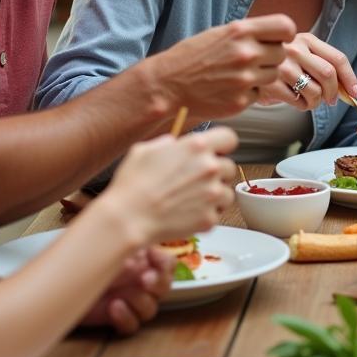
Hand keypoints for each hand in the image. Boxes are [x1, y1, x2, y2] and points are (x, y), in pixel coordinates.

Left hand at [79, 247, 173, 335]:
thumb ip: (130, 250)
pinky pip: (133, 325)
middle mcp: (141, 282)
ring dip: (138, 300)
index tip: (153, 258)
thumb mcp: (111, 249)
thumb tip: (140, 259)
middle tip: (146, 279)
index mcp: (144, 261)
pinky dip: (126, 317)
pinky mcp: (119, 319)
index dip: (165, 264)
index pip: (168, 264)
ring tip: (122, 294)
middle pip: (164, 287)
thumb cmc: (87, 259)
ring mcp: (131, 301)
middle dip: (157, 283)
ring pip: (150, 308)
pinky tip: (114, 307)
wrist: (62, 283)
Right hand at [103, 126, 237, 244]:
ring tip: (192, 200)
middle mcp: (210, 168)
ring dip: (214, 195)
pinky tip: (188, 214)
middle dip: (216, 173)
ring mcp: (212, 194)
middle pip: (229, 167)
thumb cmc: (132, 183)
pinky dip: (205, 215)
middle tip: (196, 181)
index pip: (229, 138)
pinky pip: (217, 215)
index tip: (216, 152)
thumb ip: (167, 143)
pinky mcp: (209, 218)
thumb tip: (175, 144)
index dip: (222, 145)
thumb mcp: (145, 150)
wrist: (128, 218)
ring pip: (227, 192)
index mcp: (197, 146)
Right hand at [146, 14, 295, 118]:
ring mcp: (245, 79)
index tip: (279, 39)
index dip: (285, 34)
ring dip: (261, 75)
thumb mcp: (219, 33)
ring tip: (238, 74)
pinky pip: (259, 94)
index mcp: (240, 31)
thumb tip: (278, 35)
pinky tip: (229, 88)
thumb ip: (249, 33)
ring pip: (273, 76)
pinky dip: (249, 92)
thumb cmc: (192, 56)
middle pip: (281, 54)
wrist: (167, 84)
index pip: (285, 27)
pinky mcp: (241, 101)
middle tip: (251, 60)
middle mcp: (246, 53)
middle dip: (270, 57)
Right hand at [257, 33, 356, 109]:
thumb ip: (321, 63)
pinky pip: (299, 102)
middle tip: (330, 100)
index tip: (355, 93)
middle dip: (334, 93)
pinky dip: (302, 106)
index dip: (350, 78)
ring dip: (317, 102)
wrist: (242, 66)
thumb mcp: (299, 53)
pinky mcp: (271, 83)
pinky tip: (294, 100)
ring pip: (315, 92)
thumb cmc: (279, 63)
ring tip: (308, 100)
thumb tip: (349, 90)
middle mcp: (295, 49)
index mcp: (306, 39)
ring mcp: (282, 65)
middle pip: (329, 75)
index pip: (337, 58)